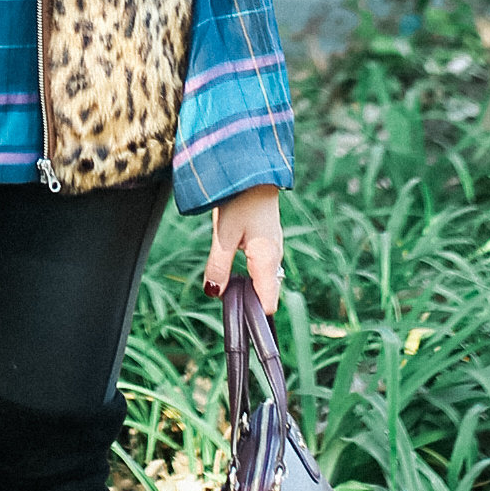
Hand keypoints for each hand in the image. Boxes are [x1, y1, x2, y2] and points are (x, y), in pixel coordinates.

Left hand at [203, 185, 283, 321]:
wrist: (253, 171)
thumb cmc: (240, 200)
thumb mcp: (224, 234)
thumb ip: (218, 266)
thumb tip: (214, 293)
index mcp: (267, 260)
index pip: (267, 303)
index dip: (252, 315)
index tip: (235, 319)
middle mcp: (275, 258)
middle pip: (266, 295)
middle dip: (248, 304)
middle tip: (226, 303)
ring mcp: (274, 250)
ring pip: (263, 282)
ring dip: (247, 289)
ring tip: (227, 289)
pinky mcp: (269, 243)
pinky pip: (262, 269)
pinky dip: (249, 276)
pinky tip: (234, 271)